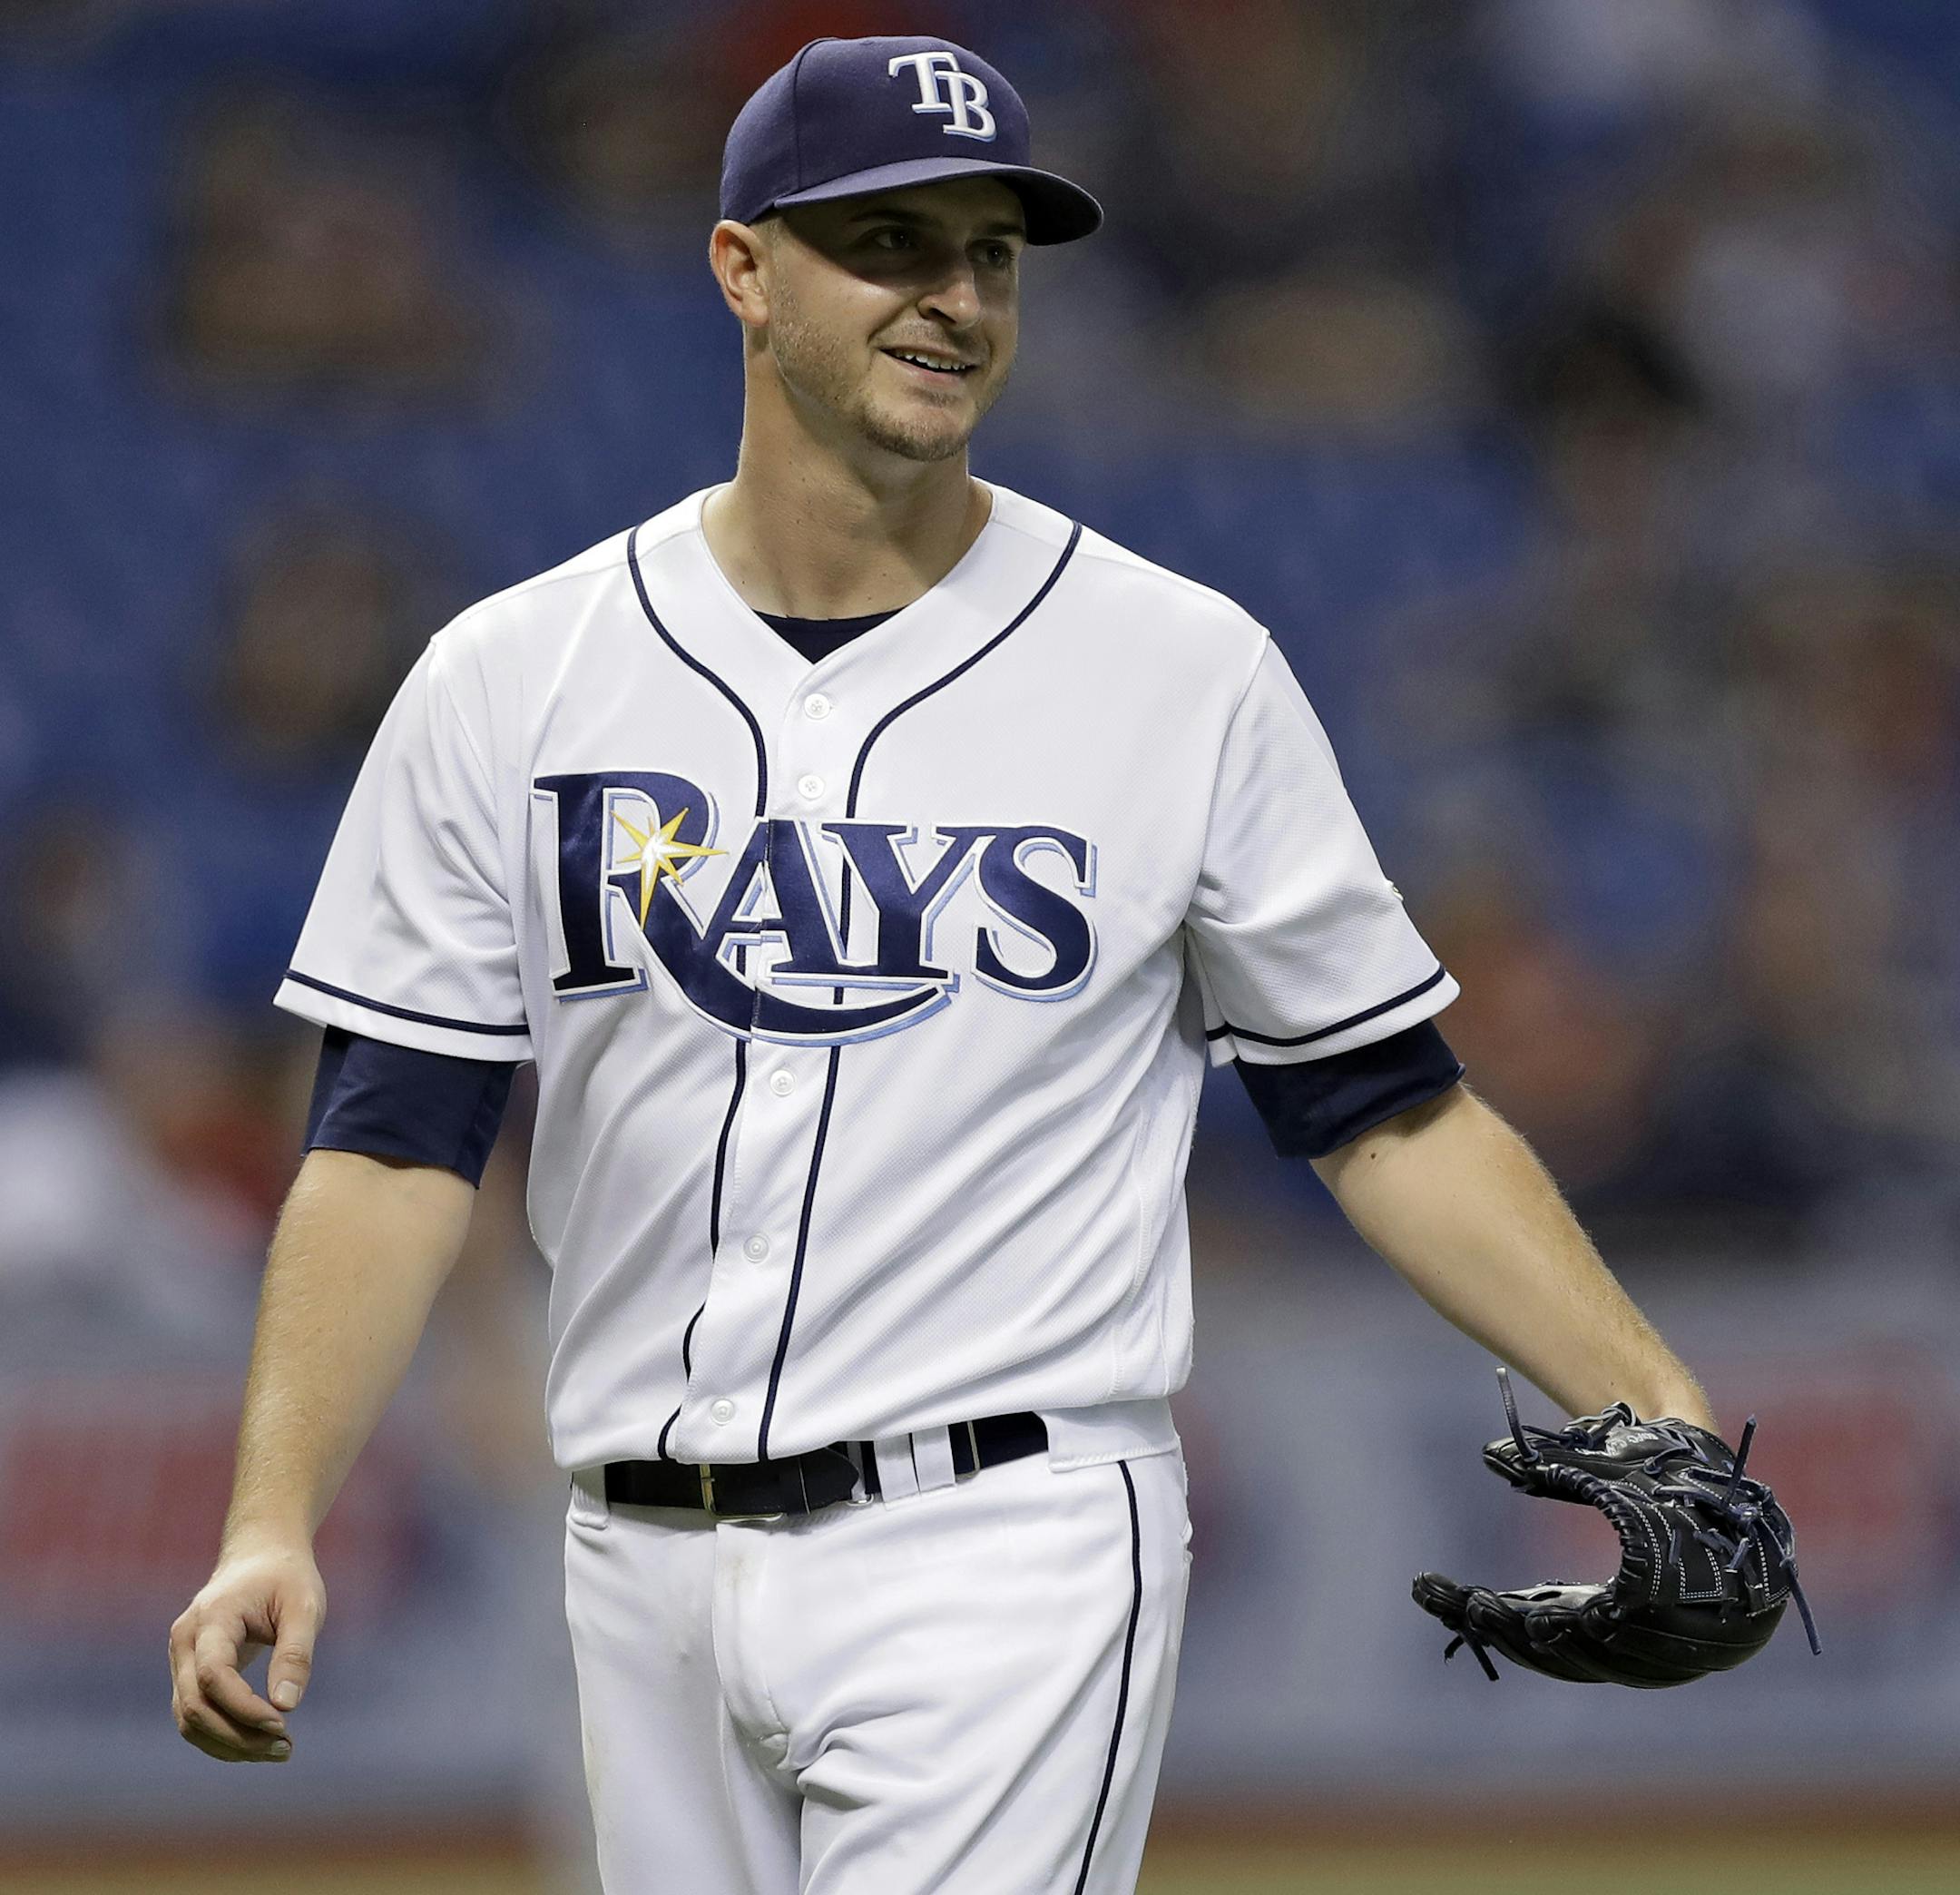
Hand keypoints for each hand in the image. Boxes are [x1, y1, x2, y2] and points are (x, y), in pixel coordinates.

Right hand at [169, 1539, 325, 1762]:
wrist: (261, 1556)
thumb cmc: (286, 1578)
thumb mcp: (304, 1605)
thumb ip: (295, 1653)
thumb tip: (286, 1707)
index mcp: (211, 1618)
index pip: (213, 1676)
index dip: (243, 1707)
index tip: (283, 1723)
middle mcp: (184, 1641)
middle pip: (195, 1707)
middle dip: (238, 1736)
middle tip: (286, 1748)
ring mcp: (180, 1658)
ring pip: (189, 1719)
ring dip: (229, 1744)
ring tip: (280, 1750)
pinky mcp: (187, 1673)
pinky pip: (195, 1715)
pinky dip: (223, 1736)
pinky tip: (260, 1742)